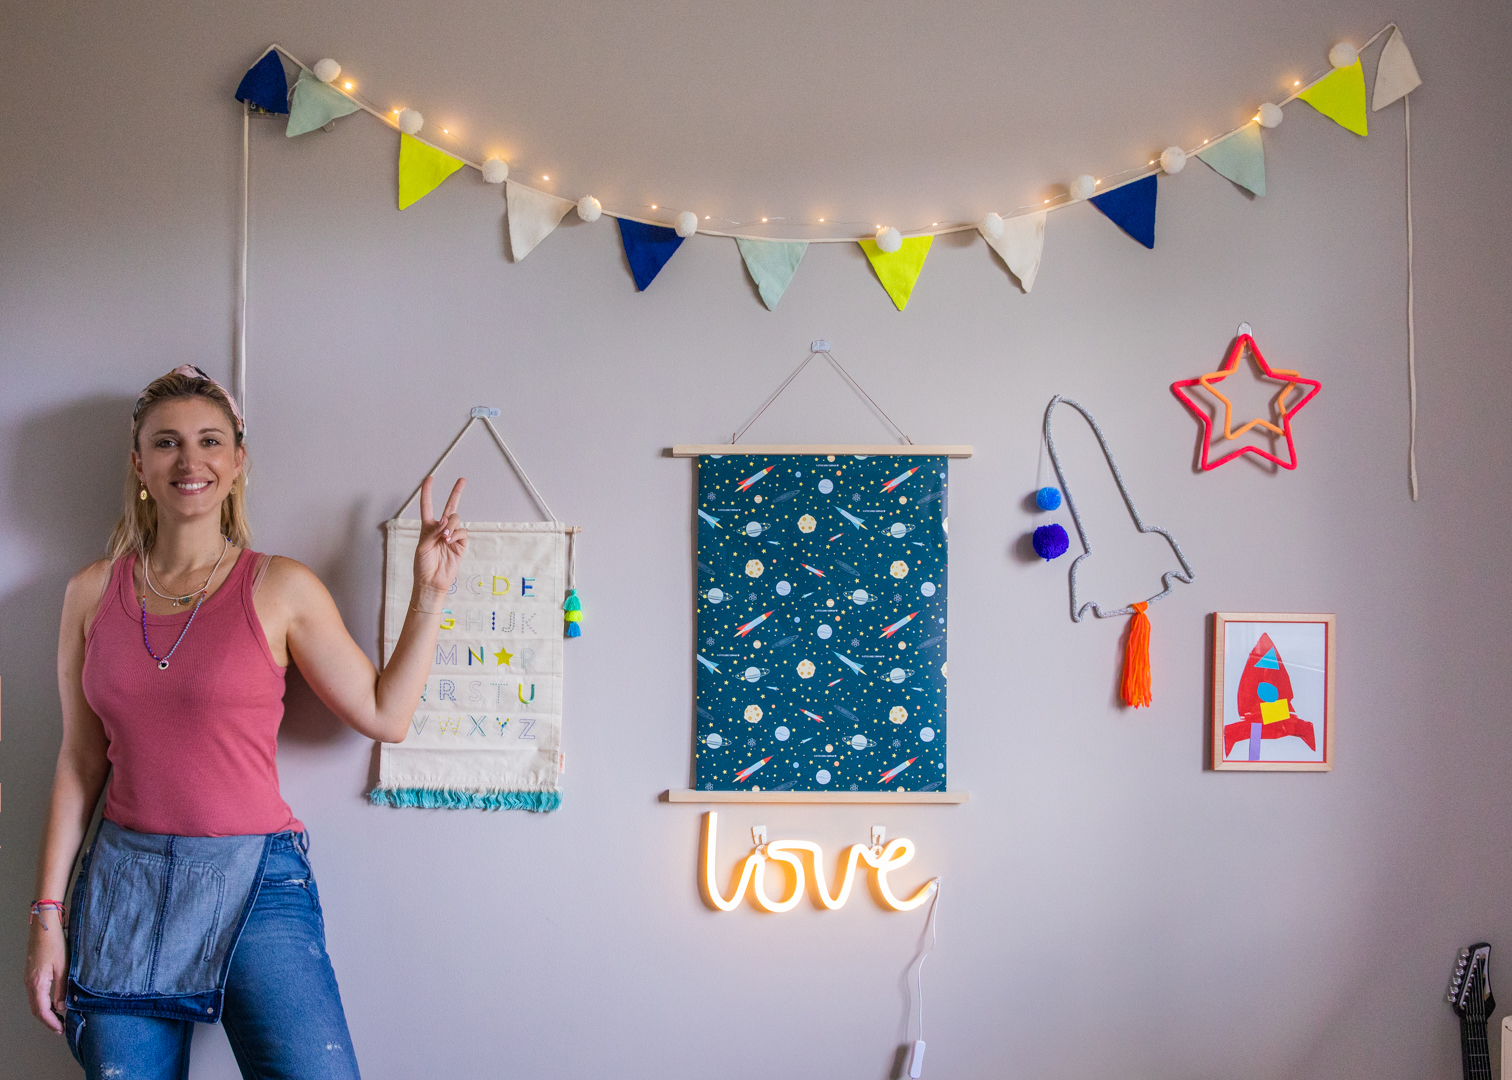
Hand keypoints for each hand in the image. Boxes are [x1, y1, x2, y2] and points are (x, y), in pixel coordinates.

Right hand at [25, 918, 66, 1033]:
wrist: (44, 927)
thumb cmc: (55, 944)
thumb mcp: (64, 968)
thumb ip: (62, 989)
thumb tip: (61, 1007)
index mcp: (37, 984)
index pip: (42, 1011)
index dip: (51, 1022)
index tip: (60, 1030)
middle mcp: (30, 983)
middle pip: (36, 1009)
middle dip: (48, 1021)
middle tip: (60, 1028)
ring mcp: (29, 978)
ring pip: (35, 1002)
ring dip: (45, 1012)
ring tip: (59, 1018)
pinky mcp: (32, 973)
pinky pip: (36, 994)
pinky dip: (43, 1003)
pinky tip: (53, 1002)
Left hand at [414, 476, 467, 602]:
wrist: (432, 581)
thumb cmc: (423, 565)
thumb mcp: (422, 546)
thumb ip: (433, 531)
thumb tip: (446, 521)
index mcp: (427, 527)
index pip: (427, 506)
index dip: (428, 492)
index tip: (429, 479)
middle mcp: (441, 528)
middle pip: (450, 506)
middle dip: (456, 492)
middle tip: (462, 479)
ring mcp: (452, 535)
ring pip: (456, 519)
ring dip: (451, 525)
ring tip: (444, 537)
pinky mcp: (461, 544)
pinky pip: (462, 532)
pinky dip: (456, 534)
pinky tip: (450, 541)